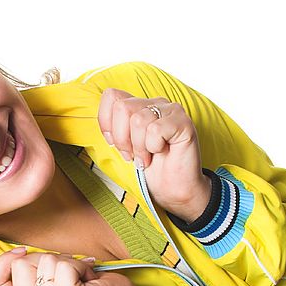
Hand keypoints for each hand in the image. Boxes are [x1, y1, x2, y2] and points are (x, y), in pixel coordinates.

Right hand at [0, 249, 149, 285]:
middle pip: (21, 264)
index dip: (2, 262)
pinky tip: (88, 279)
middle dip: (46, 258)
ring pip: (46, 261)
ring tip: (79, 277)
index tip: (22, 253)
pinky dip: (80, 266)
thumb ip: (31, 270)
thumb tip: (19, 252)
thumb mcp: (49, 279)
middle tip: (66, 273)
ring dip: (68, 262)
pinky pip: (64, 266)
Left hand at [98, 88, 211, 222]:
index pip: (111, 96)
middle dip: (122, 138)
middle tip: (132, 154)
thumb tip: (102, 123)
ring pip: (138, 120)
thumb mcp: (123, 146)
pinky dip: (154, 147)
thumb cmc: (149, 169)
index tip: (114, 143)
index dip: (106, 122)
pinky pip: (155, 130)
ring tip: (146, 157)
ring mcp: (171, 110)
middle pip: (122, 107)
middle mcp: (155, 103)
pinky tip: (161, 152)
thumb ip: (113, 128)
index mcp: (139, 105)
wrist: (172, 189)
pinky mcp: (183, 122)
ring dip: (139, 147)